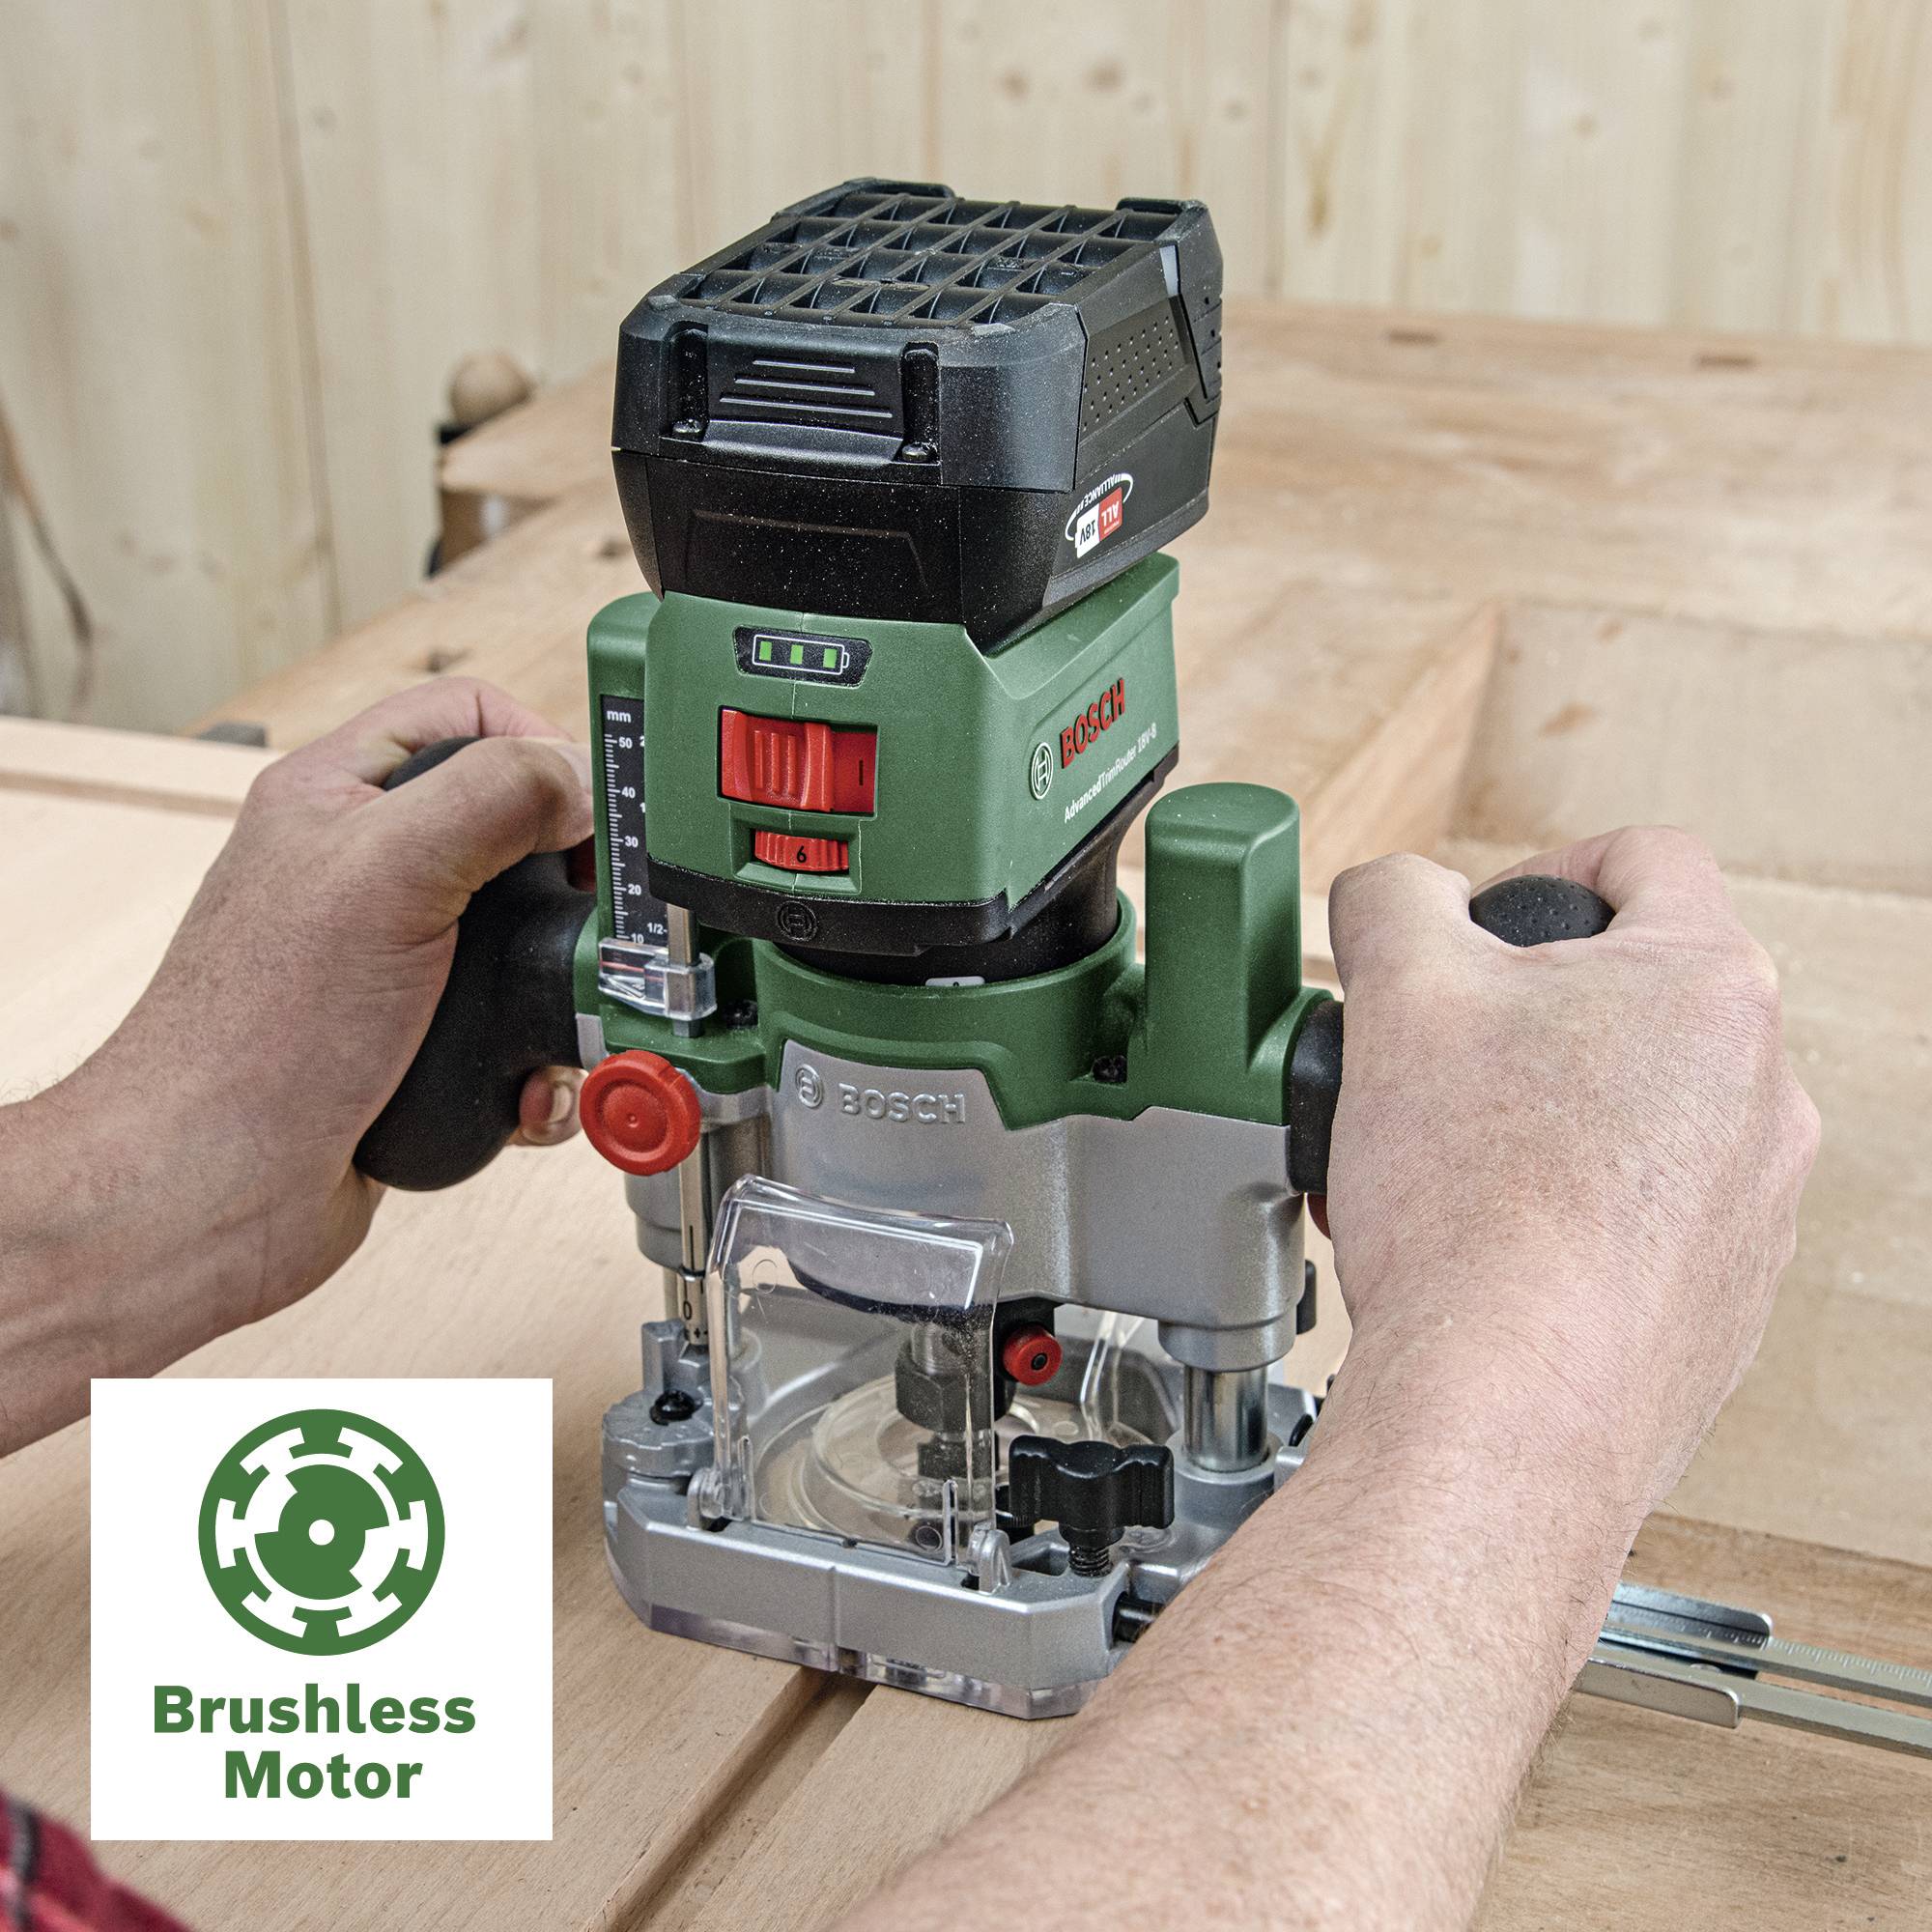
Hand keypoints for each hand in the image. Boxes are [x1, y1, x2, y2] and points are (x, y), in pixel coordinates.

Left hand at [0, 680, 591, 1448]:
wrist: (221, 1188)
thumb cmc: (261, 1036)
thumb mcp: (388, 870)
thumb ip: (492, 796)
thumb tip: (577, 781)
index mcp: (339, 798)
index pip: (467, 716)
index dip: (541, 747)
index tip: (589, 813)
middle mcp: (370, 871)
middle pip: (516, 831)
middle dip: (570, 888)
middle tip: (594, 924)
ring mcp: (400, 960)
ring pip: (529, 939)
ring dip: (562, 988)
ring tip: (558, 1021)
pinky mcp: (423, 1039)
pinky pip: (516, 1027)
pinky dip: (538, 1061)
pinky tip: (523, 1085)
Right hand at [1320, 826, 1819, 1519]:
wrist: (1508, 1407)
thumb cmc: (1477, 1211)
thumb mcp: (1400, 993)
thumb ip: (1392, 900)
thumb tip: (1394, 893)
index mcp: (1710, 988)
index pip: (1644, 861)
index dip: (1542, 872)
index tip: (1483, 924)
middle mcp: (1764, 1091)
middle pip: (1632, 997)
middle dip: (1518, 1016)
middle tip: (1434, 1055)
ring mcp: (1755, 1201)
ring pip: (1632, 1110)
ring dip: (1534, 1114)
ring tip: (1433, 1162)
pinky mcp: (1722, 1294)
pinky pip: (1638, 1212)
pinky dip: (1559, 1207)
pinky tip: (1471, 1241)